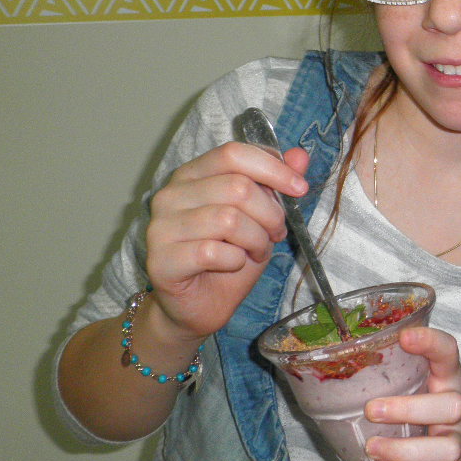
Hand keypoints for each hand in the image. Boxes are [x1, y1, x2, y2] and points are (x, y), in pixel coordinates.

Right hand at [144, 141, 309, 342]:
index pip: (233, 153)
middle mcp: (171, 194)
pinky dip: (236, 260)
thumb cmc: (229, 257)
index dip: (272, 168)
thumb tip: (300, 156)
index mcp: (193, 174)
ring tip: (257, 251)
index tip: (300, 188)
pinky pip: (213, 252)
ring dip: (256, 239)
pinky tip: (233, 265)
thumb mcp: (260, 217)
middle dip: (270, 214)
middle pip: (237, 187)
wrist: (198, 306)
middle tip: (276, 233)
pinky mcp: (161, 260)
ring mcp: (161, 227)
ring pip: (228, 219)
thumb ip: (276, 184)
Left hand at [358, 327, 460, 460]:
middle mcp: (457, 409)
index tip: (404, 337)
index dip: (431, 343)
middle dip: (411, 409)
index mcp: (447, 377)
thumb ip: (389, 366)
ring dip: (403, 451)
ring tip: (371, 447)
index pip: (448, 353)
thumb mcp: (418, 377)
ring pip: (445, 451)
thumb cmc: (426, 400)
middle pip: (453, 406)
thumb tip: (327, 357)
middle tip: (371, 409)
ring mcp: (454, 444)